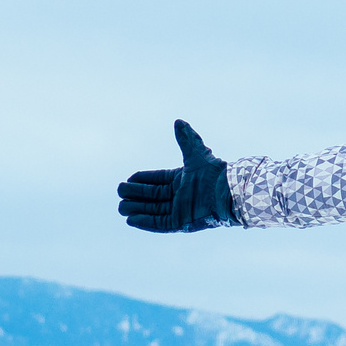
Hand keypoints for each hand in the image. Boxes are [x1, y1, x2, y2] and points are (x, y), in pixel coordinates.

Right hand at [116, 120, 236, 232]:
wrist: (225, 191)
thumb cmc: (214, 173)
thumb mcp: (197, 153)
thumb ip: (186, 139)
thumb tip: (179, 121)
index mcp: (181, 181)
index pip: (157, 180)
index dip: (142, 180)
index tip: (128, 179)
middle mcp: (180, 196)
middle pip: (152, 196)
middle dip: (135, 195)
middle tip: (120, 191)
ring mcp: (180, 211)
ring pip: (153, 210)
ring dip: (137, 209)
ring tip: (121, 208)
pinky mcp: (181, 224)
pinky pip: (160, 224)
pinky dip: (146, 223)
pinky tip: (132, 220)